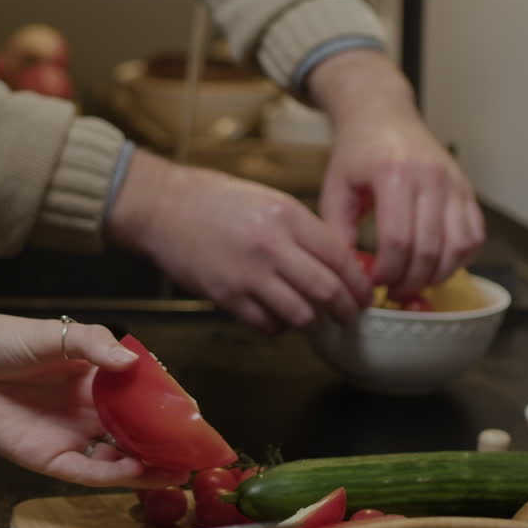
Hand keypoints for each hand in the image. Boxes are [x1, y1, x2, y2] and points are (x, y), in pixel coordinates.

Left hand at [0, 316, 188, 486]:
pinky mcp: (48, 458)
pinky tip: (139, 471)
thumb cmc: (0, 341)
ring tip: (178, 469)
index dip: (166, 405)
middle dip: (165, 442)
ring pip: (117, 457)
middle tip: (195, 450)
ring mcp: (69, 435)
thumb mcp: (55, 334)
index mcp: (93, 376)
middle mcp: (86, 409)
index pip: (139, 394)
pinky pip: (88, 472)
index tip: (193, 412)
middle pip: (135, 431)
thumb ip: (96, 345)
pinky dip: (115, 476)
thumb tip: (132, 363)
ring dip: (148, 465)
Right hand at [107, 149, 371, 333]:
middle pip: (327, 291)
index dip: (358, 282)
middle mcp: (272, 246)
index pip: (340, 257)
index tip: (364, 294)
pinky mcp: (226, 296)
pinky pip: (267, 324)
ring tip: (316, 320)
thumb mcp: (269, 200)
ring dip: (314, 322)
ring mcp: (248, 274)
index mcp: (287, 215)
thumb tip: (337, 263)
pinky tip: (279, 317)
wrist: (163, 207)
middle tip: (351, 316)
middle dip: (346, 310)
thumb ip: (302, 230)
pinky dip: (280, 327)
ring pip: (301, 315)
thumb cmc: (215, 200)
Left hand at [309, 50, 484, 296]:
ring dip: (439, 274)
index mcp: (392, 173)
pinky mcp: (466, 186)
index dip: (388, 271)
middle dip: (412, 279)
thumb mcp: (335, 188)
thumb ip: (338, 232)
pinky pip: (474, 233)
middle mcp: (429, 175)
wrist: (381, 114)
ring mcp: (453, 180)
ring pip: (459, 245)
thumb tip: (349, 274)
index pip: (398, 239)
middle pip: (430, 247)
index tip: (375, 283)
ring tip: (416, 282)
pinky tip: (438, 265)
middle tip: (395, 292)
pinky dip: (461, 257)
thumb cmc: (355, 152)